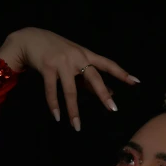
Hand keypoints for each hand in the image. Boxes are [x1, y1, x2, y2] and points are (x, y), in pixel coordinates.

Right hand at [0, 27, 139, 128]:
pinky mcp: (47, 66)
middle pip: (93, 77)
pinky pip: (52, 90)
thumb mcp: (75, 61)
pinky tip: (57, 117)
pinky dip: (54, 105)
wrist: (30, 38)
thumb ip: (89, 78)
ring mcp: (61, 61)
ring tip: (77, 126)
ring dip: (73, 110)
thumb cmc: (56, 52)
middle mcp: (76, 56)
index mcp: (86, 54)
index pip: (107, 64)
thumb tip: (110, 93)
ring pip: (70, 90)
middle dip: (103, 94)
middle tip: (113, 109)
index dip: (121, 73)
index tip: (136, 82)